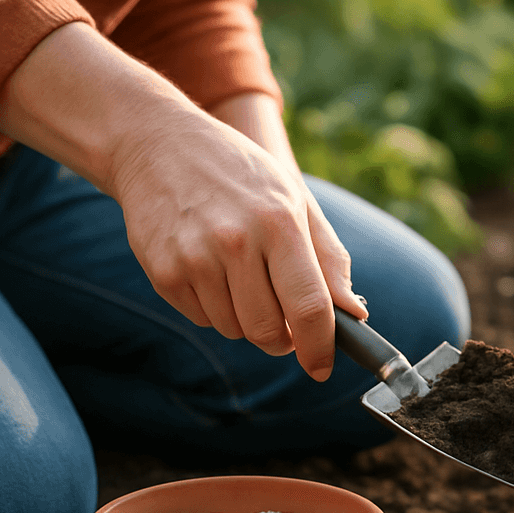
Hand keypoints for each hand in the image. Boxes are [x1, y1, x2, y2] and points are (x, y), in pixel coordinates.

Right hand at [110, 107, 366, 381]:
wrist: (158, 145)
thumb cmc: (241, 175)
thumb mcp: (295, 201)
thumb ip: (329, 258)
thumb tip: (355, 313)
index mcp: (279, 222)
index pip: (309, 306)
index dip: (320, 346)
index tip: (322, 368)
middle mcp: (236, 242)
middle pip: (270, 331)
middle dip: (284, 339)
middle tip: (285, 321)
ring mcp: (194, 258)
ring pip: (236, 330)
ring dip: (248, 321)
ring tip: (243, 277)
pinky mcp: (163, 271)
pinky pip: (203, 319)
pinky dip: (215, 309)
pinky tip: (212, 270)